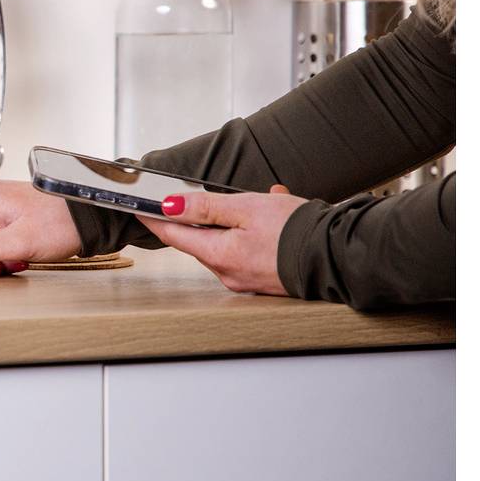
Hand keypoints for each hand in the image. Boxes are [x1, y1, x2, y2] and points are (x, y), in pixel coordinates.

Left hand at [137, 185, 306, 295]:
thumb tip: (170, 207)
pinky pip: (248, 252)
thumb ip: (205, 208)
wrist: (339, 255)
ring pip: (228, 244)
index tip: (141, 209)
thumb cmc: (297, 232)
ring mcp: (246, 281)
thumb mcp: (246, 208)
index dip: (156, 219)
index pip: (174, 235)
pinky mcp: (264, 281)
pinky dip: (256, 233)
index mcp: (219, 256)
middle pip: (202, 241)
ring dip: (239, 223)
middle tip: (228, 199)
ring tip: (266, 204)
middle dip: (210, 217)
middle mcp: (228, 274)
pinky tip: (277, 218)